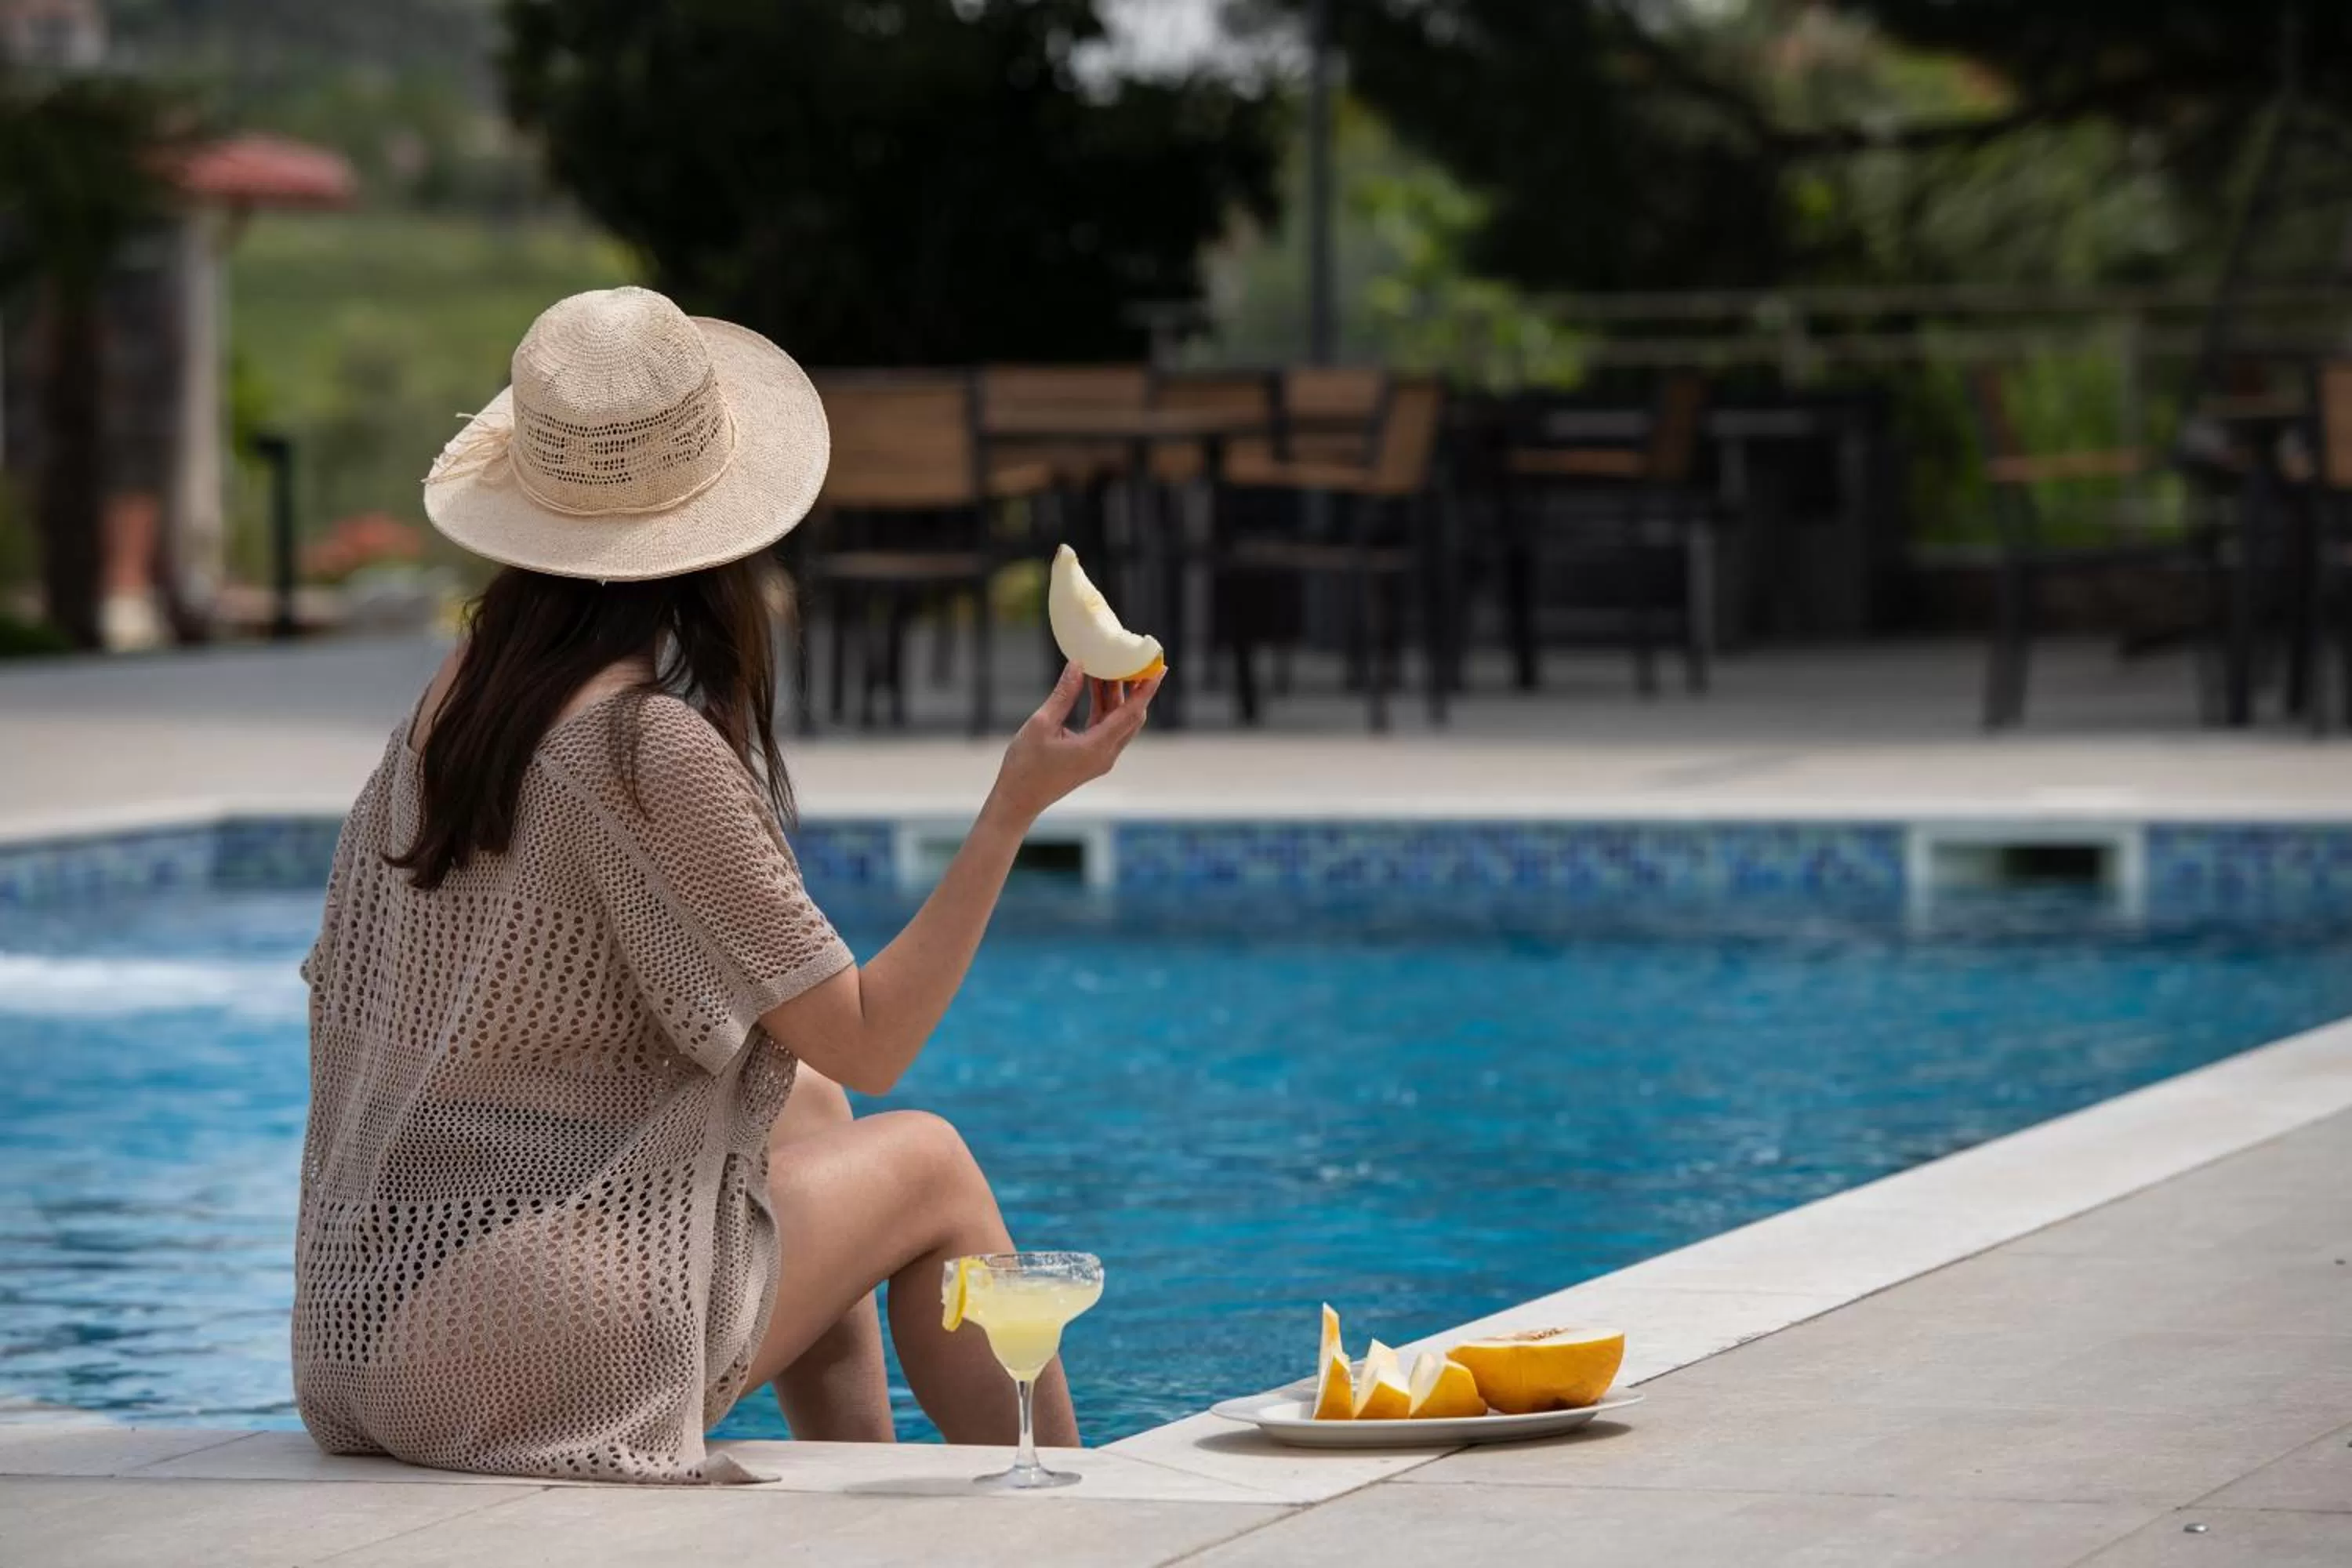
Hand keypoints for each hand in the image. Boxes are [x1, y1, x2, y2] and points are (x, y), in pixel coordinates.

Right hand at [987, 661, 1160, 826]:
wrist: (1017, 800)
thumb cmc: (1025, 766)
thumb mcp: (1042, 724)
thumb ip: (1064, 694)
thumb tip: (1078, 665)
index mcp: (1097, 747)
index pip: (1131, 713)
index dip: (1146, 689)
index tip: (1159, 668)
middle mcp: (1105, 755)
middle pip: (1130, 716)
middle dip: (1133, 688)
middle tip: (1134, 660)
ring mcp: (1100, 758)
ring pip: (1118, 721)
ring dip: (1116, 696)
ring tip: (1111, 667)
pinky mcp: (1092, 758)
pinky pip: (1105, 728)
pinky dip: (1103, 707)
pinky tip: (1095, 687)